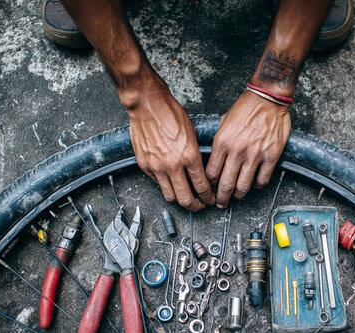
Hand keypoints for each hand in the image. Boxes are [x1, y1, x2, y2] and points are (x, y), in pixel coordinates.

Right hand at [124, 81, 214, 211]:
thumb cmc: (170, 113)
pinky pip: (156, 182)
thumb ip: (195, 154)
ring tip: (185, 197)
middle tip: (199, 206)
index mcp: (189, 157)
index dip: (208, 197)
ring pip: (170, 196)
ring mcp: (156, 167)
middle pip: (186, 199)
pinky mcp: (144, 165)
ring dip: (179, 200)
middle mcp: (173, 165)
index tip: (210, 199)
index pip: (202, 187)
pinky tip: (170, 180)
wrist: (147, 104)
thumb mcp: (192, 133)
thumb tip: (199, 170)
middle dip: (196, 206)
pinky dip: (165, 185)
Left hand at [205, 91, 290, 207]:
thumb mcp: (224, 122)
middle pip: (225, 184)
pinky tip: (254, 184)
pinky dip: (256, 186)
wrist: (268, 98)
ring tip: (236, 197)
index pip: (211, 173)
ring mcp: (255, 154)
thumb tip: (215, 159)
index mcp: (222, 142)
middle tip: (220, 204)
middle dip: (221, 198)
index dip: (208, 187)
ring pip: (243, 186)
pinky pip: (262, 180)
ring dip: (238, 196)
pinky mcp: (271, 156)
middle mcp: (237, 150)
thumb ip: (219, 142)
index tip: (209, 191)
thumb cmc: (246, 107)